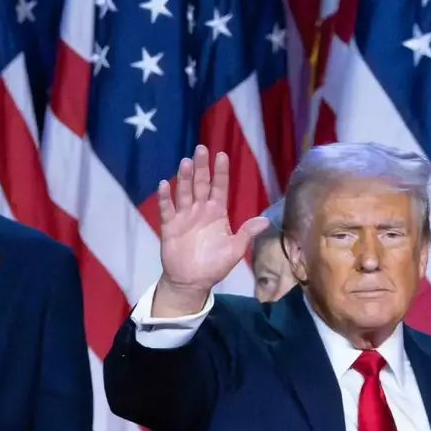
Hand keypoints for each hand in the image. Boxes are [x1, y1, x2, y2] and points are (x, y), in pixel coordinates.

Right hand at [155, 146, 268, 303]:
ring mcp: (184, 216)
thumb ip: (246, 233)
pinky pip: (167, 209)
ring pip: (184, 192)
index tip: (222, 155)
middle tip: (201, 149)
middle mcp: (200, 210)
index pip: (219, 188)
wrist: (192, 281)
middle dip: (201, 167)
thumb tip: (266, 220)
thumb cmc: (214, 265)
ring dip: (184, 178)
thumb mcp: (234, 250)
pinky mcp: (170, 226)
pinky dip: (165, 198)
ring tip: (185, 163)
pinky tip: (165, 185)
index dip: (221, 172)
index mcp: (217, 213)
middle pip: (200, 184)